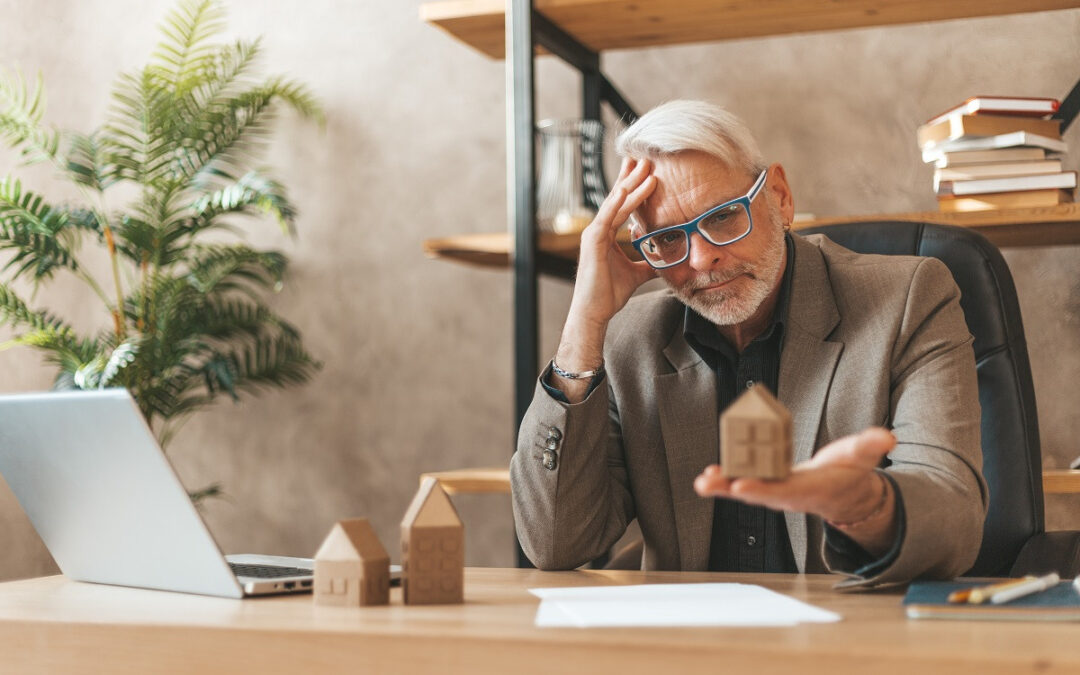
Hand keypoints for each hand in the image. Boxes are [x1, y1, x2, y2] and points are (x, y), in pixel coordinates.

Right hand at [555, 158, 656, 380]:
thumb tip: (665, 259)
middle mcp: (598, 229)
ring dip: (631, 184)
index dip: (633, 186)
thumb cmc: (609, 294)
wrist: (595, 312)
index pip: (622, 204)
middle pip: (617, 197)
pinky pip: (607, 217)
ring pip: (615, 203)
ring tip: (646, 167)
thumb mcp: (637, 274)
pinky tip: (627, 188)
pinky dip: (618, 202)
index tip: (645, 169)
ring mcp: (593, 233)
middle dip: (631, 176)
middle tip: (646, 156)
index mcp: (606, 234)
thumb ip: (648, 262)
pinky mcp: (592, 241)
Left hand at [693, 428, 897, 550]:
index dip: (762, 488)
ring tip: (702, 482)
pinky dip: (725, 480)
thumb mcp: (863, 456)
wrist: (844, 493)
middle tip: (710, 484)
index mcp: (810, 488)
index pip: (784, 490)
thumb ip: (872, 445)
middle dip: (733, 490)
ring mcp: (776, 492)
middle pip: (758, 494)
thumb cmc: (851, 472)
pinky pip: (743, 484)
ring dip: (722, 487)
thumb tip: (888, 437)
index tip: (741, 487)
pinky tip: (708, 475)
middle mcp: (788, 494)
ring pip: (746, 491)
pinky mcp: (767, 485)